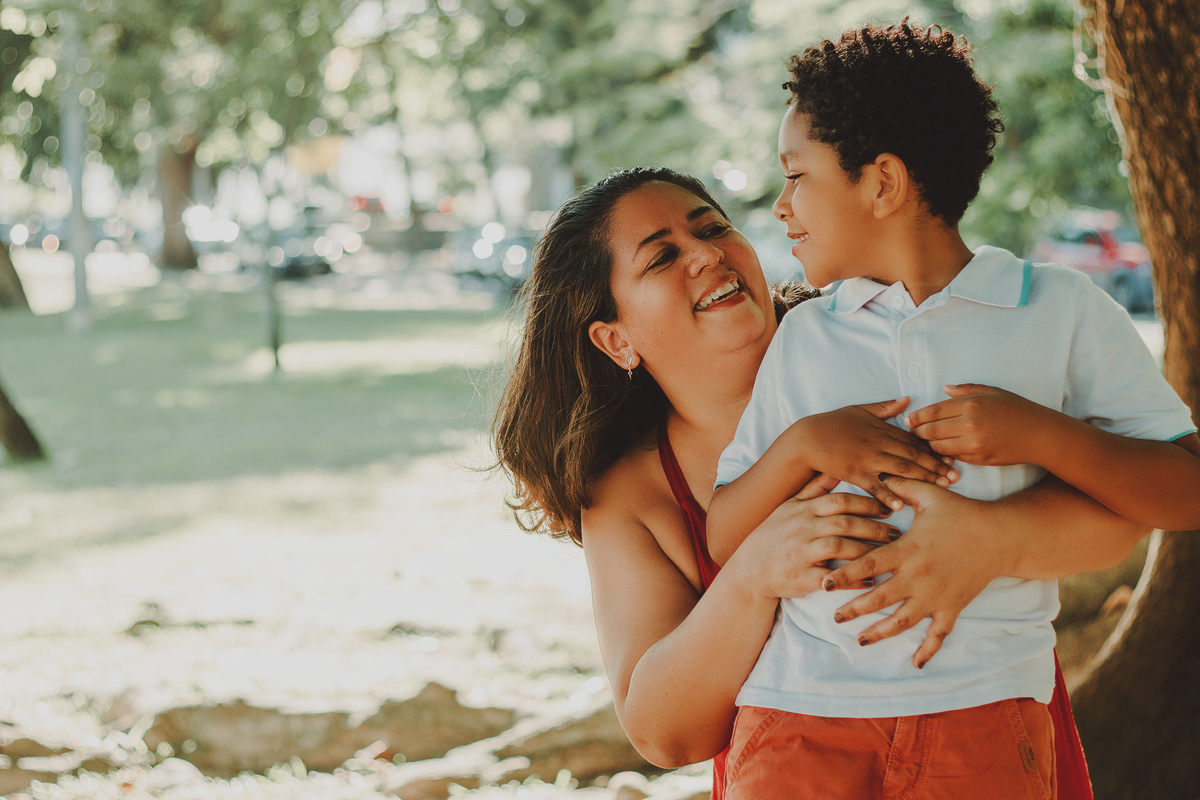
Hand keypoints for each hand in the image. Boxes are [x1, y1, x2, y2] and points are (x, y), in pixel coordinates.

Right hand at [730, 491, 900, 602]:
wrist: (749, 569)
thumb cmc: (773, 535)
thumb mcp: (789, 507)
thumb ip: (814, 489)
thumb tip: (836, 469)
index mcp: (803, 510)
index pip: (840, 501)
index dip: (868, 503)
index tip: (889, 508)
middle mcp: (803, 529)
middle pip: (845, 523)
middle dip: (874, 527)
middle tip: (897, 533)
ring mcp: (801, 553)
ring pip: (840, 548)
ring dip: (867, 551)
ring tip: (888, 555)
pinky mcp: (801, 577)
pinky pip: (831, 578)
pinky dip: (852, 579)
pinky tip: (870, 581)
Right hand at [796, 398, 956, 511]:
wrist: (808, 438)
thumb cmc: (833, 423)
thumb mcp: (860, 410)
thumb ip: (885, 407)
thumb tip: (907, 400)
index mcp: (881, 429)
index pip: (913, 440)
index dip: (934, 449)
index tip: (951, 457)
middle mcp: (878, 444)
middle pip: (913, 456)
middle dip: (936, 466)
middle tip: (956, 476)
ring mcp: (866, 459)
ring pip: (900, 470)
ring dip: (923, 479)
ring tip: (941, 488)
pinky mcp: (854, 473)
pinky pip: (874, 486)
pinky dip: (887, 495)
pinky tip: (900, 504)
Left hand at [820, 476, 1009, 668]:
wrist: (1001, 536)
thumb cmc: (963, 513)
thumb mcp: (931, 494)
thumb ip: (901, 487)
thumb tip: (876, 473)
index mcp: (908, 550)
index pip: (869, 565)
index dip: (845, 575)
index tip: (825, 585)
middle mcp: (919, 577)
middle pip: (880, 598)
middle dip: (855, 609)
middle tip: (834, 617)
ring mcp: (936, 595)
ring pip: (903, 621)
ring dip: (880, 633)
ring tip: (860, 640)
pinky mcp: (953, 606)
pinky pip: (939, 633)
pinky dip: (927, 650)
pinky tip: (915, 663)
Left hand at [904, 384, 1053, 466]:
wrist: (1040, 435)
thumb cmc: (1016, 409)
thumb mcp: (992, 392)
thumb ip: (965, 390)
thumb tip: (944, 389)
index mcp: (971, 404)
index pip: (933, 411)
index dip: (916, 416)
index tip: (907, 419)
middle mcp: (970, 424)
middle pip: (930, 431)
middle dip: (917, 432)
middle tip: (912, 431)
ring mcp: (974, 444)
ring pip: (938, 447)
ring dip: (929, 445)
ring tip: (924, 440)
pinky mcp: (978, 459)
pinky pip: (953, 457)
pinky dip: (945, 454)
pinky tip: (942, 449)